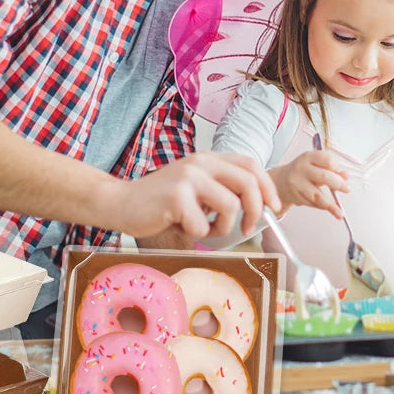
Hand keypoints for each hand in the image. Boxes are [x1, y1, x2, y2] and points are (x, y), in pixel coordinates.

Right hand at [104, 151, 281, 240]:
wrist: (120, 202)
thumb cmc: (160, 202)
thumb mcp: (193, 187)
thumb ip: (219, 189)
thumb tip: (256, 208)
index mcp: (208, 159)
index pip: (251, 164)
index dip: (267, 186)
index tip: (273, 208)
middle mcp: (200, 163)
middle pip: (248, 183)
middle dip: (255, 210)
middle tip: (247, 229)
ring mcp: (188, 178)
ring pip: (230, 206)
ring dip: (222, 228)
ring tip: (204, 229)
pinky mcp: (176, 197)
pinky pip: (203, 225)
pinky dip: (196, 234)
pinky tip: (181, 228)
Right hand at [267, 149, 348, 219]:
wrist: (281, 180)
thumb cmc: (303, 171)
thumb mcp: (317, 165)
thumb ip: (332, 169)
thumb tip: (345, 176)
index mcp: (309, 157)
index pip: (327, 160)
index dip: (337, 168)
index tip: (343, 174)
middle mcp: (301, 168)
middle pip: (324, 176)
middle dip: (338, 185)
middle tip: (346, 189)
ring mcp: (296, 183)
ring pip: (317, 195)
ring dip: (330, 205)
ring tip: (339, 213)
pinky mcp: (294, 196)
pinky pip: (311, 203)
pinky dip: (320, 206)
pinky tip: (325, 206)